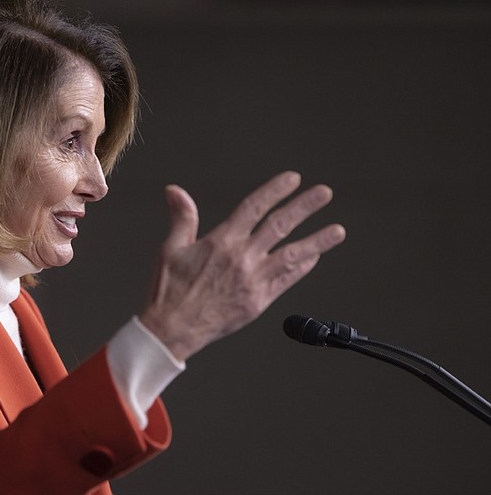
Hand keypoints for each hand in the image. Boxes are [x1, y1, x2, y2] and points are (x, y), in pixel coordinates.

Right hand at [139, 171, 345, 361]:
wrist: (172, 329)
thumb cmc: (169, 290)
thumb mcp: (170, 248)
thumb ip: (182, 217)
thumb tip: (175, 190)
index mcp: (221, 241)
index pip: (254, 207)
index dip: (275, 190)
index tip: (293, 178)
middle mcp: (242, 258)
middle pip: (279, 226)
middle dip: (304, 207)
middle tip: (324, 193)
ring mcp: (253, 281)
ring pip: (292, 255)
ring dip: (317, 241)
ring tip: (338, 230)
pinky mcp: (259, 301)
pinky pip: (287, 280)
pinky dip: (302, 267)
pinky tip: (314, 257)